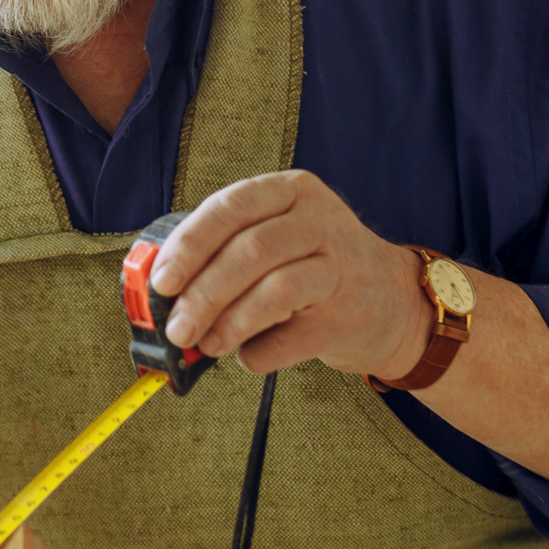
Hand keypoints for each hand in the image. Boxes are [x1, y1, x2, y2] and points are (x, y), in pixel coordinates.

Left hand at [146, 169, 429, 378]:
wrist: (390, 300)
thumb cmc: (311, 266)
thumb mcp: (274, 238)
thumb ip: (222, 252)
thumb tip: (159, 292)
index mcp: (290, 191)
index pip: (231, 208)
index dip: (190, 245)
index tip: (161, 281)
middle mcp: (320, 220)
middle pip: (251, 251)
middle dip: (203, 294)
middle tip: (175, 329)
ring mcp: (341, 266)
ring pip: (275, 290)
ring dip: (229, 324)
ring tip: (205, 345)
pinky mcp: (350, 315)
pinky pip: (294, 338)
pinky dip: (260, 353)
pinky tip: (247, 356)